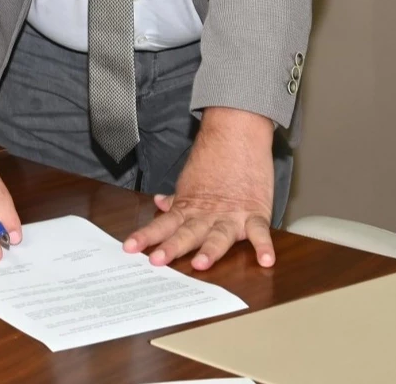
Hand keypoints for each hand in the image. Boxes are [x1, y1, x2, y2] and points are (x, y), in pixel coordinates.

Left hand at [124, 107, 275, 270]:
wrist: (236, 131)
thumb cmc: (213, 158)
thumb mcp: (190, 181)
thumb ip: (178, 199)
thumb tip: (160, 204)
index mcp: (190, 207)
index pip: (163, 224)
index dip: (146, 236)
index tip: (129, 248)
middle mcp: (207, 214)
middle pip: (187, 233)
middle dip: (172, 247)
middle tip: (157, 260)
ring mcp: (231, 214)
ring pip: (219, 236)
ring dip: (210, 250)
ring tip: (200, 264)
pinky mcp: (256, 211)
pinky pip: (260, 231)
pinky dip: (264, 245)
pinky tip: (266, 260)